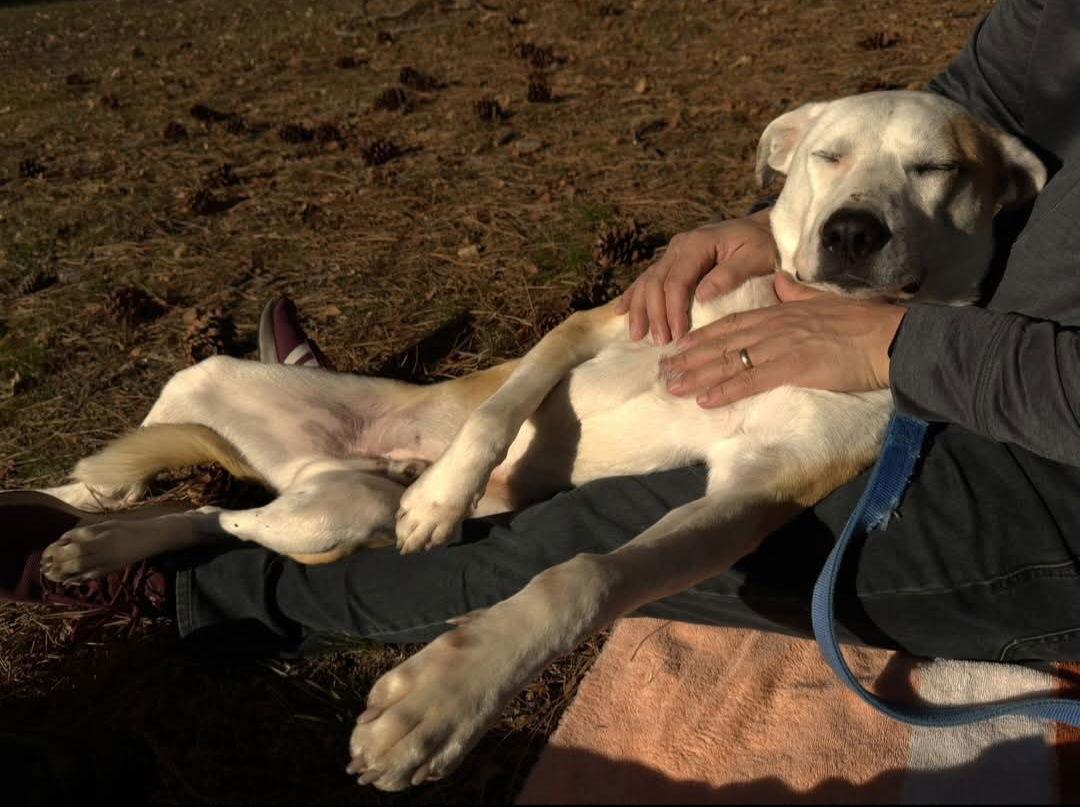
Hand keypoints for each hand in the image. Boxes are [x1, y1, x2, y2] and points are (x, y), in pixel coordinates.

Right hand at [614, 208, 776, 344]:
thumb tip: (702, 296)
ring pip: (647, 281)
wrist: (764, 229)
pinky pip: (647, 278)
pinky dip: (634, 295)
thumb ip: (729, 275)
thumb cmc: (763, 246)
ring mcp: (673, 252)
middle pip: (656, 282)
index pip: (677, 281)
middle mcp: (680, 245)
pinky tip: (621, 311)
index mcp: (698, 243)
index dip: (673, 309)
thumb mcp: (754, 257)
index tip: (676, 335)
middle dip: (654, 314)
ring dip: (640, 309)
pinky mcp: (673, 260)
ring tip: (637, 335)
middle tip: (658, 342)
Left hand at [659, 272, 906, 406]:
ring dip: (698, 375)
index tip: (680, 348)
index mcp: (783, 311)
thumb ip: (801, 294)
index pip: (733, 324)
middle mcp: (777, 325)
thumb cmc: (867, 325)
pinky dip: (726, 390)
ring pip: (731, 360)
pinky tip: (705, 400)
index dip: (703, 337)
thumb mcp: (827, 302)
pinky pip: (752, 380)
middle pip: (723, 342)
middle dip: (690, 357)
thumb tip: (783, 284)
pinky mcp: (795, 366)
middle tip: (663, 372)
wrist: (894, 337)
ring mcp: (784, 345)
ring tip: (672, 387)